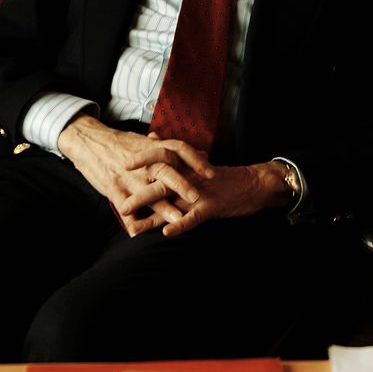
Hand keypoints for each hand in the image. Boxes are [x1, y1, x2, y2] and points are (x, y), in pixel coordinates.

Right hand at [57, 114, 213, 237]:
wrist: (89, 141)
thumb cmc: (121, 144)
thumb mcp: (146, 142)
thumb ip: (172, 150)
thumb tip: (200, 152)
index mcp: (153, 148)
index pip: (179, 149)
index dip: (195, 160)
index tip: (212, 171)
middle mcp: (142, 162)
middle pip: (165, 170)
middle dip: (181, 184)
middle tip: (197, 197)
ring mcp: (127, 176)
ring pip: (147, 191)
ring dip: (162, 207)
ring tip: (176, 220)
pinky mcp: (112, 188)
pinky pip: (123, 204)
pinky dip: (131, 218)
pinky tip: (137, 232)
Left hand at [119, 147, 290, 238]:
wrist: (254, 184)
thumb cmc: (223, 177)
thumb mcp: (197, 163)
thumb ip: (173, 156)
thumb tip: (151, 138)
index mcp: (186, 165)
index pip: (160, 156)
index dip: (142, 160)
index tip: (121, 165)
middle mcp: (190, 176)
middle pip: (160, 180)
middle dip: (138, 192)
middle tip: (118, 203)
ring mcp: (200, 191)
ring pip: (172, 200)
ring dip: (151, 213)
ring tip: (134, 224)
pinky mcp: (212, 207)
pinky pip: (194, 217)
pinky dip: (180, 224)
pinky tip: (167, 233)